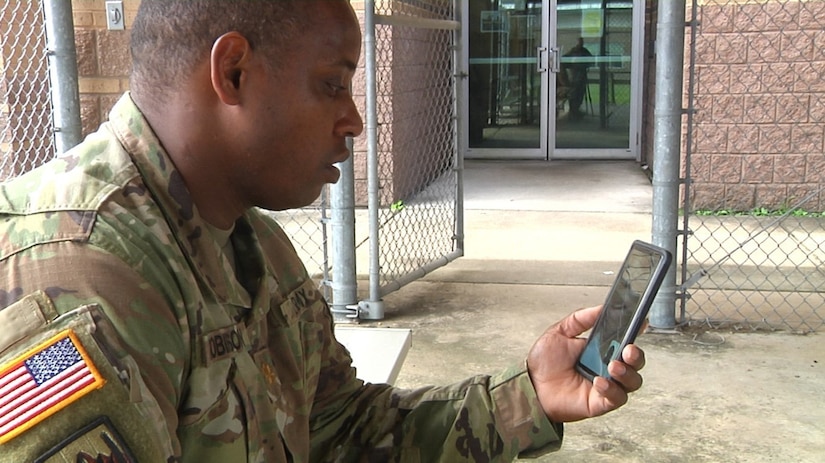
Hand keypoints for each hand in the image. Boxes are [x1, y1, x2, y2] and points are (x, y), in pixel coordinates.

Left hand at [526, 305, 645, 422]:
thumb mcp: (560, 332)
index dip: (635, 332)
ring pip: (633, 381)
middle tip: (628, 349)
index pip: (626, 340)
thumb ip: (581, 319)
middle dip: (636, 355)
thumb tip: (601, 307)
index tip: (640, 323)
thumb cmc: (544, 362)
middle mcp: (607, 367)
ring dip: (627, 372)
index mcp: (601, 349)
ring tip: (613, 366)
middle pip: (635, 362)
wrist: (530, 385)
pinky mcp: (600, 403)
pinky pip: (617, 398)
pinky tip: (599, 382)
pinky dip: (612, 389)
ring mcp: (606, 385)